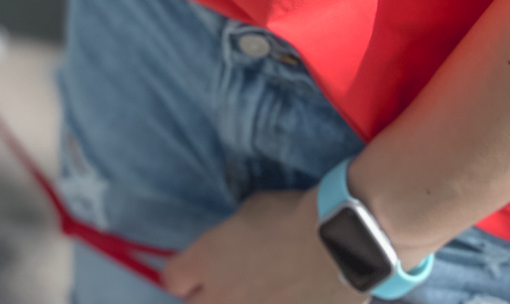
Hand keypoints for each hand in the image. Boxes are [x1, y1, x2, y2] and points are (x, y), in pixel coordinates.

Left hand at [162, 189, 342, 302]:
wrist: (336, 245)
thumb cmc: (290, 216)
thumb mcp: (248, 215)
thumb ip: (230, 241)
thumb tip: (233, 254)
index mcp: (205, 260)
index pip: (172, 278)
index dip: (184, 274)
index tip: (197, 270)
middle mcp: (218, 297)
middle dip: (207, 296)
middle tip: (230, 284)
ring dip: (239, 303)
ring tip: (261, 292)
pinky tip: (286, 299)